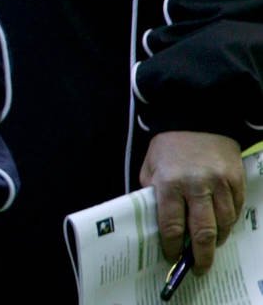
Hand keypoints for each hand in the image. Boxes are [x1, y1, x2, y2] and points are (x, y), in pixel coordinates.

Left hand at [139, 130, 244, 270]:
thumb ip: (151, 192)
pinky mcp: (236, 179)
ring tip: (209, 245)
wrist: (196, 117)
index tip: (171, 256)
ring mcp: (219, 183)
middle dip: (201, 255)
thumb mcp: (150, 165)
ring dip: (217, 239)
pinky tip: (221, 224)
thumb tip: (152, 220)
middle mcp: (196, 185)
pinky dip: (229, 220)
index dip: (172, 245)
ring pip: (224, 223)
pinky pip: (236, 209)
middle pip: (202, 231)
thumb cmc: (169, 145)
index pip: (171, 224)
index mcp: (169, 182)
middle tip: (199, 268)